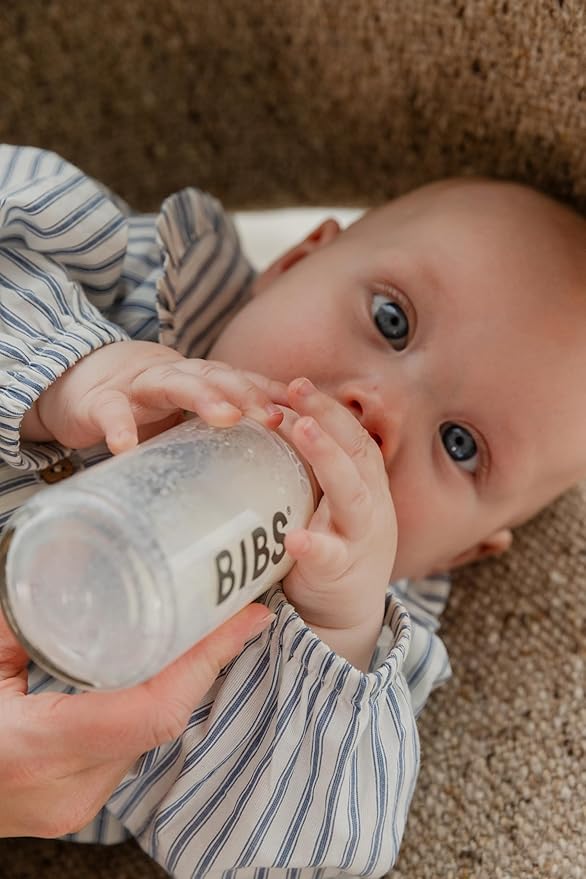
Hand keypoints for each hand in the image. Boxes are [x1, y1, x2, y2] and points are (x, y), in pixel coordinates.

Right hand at [0, 601, 273, 838]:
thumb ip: (16, 621)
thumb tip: (61, 567)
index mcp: (36, 749)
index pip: (150, 709)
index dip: (205, 660)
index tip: (243, 620)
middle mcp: (70, 786)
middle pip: (163, 717)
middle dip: (205, 662)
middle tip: (233, 610)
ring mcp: (78, 800)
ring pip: (153, 731)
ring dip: (183, 679)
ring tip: (207, 627)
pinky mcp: (80, 796)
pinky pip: (133, 741)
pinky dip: (153, 698)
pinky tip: (164, 662)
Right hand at [21, 340, 289, 453]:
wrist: (84, 380)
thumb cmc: (150, 406)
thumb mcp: (190, 416)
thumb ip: (225, 433)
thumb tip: (280, 470)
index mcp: (202, 381)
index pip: (245, 381)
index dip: (275, 393)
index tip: (309, 411)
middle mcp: (177, 375)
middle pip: (218, 377)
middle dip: (249, 393)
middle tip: (275, 416)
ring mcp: (139, 387)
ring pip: (174, 384)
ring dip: (202, 397)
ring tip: (226, 417)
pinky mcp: (101, 403)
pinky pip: (112, 413)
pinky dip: (119, 428)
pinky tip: (127, 446)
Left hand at [280, 379, 396, 670]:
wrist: (346, 613)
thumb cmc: (331, 544)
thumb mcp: (329, 499)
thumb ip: (310, 466)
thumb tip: (267, 417)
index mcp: (365, 482)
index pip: (351, 434)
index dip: (326, 406)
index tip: (294, 384)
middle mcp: (369, 503)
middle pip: (356, 451)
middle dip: (328, 417)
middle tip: (295, 390)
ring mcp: (359, 537)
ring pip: (351, 494)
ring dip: (327, 458)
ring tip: (298, 429)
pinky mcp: (341, 573)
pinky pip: (330, 556)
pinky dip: (315, 545)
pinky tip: (295, 537)